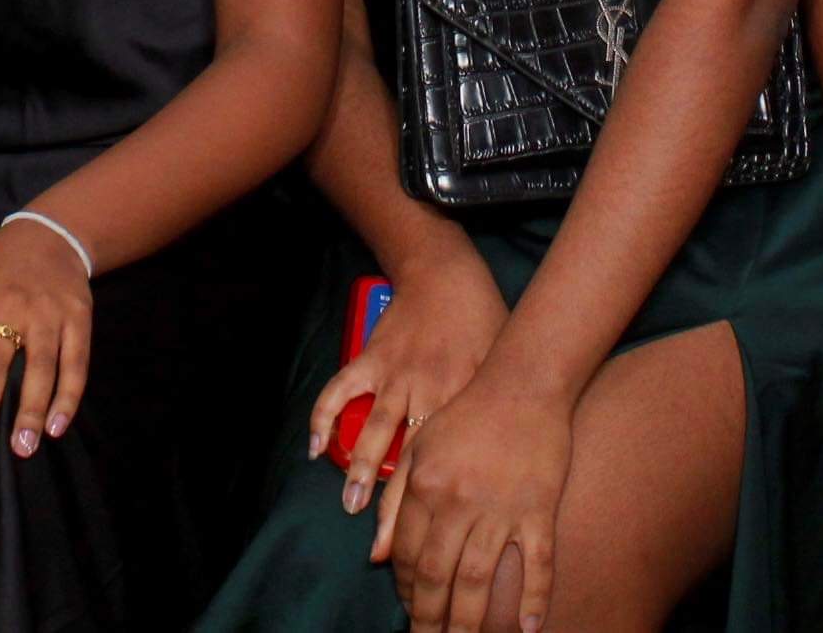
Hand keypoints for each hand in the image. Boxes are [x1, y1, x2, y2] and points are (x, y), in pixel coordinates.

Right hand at [308, 255, 507, 538]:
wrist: (448, 272)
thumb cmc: (484, 322)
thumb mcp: (500, 365)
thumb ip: (493, 412)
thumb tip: (505, 466)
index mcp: (462, 401)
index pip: (447, 467)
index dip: (434, 511)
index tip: (427, 547)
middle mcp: (427, 393)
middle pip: (409, 462)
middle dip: (394, 509)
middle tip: (382, 550)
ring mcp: (395, 375)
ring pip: (375, 432)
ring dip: (359, 470)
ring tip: (350, 506)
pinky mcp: (371, 357)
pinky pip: (342, 390)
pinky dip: (325, 417)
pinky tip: (316, 447)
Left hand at [383, 367, 571, 632]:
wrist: (523, 383)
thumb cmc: (468, 416)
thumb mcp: (420, 450)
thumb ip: (396, 503)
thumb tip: (376, 556)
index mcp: (426, 487)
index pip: (409, 556)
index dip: (407, 590)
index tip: (410, 611)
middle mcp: (459, 502)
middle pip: (439, 576)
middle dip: (431, 618)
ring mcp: (501, 509)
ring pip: (478, 579)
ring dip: (468, 620)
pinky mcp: (539, 509)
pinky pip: (537, 563)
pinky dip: (533, 598)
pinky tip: (527, 628)